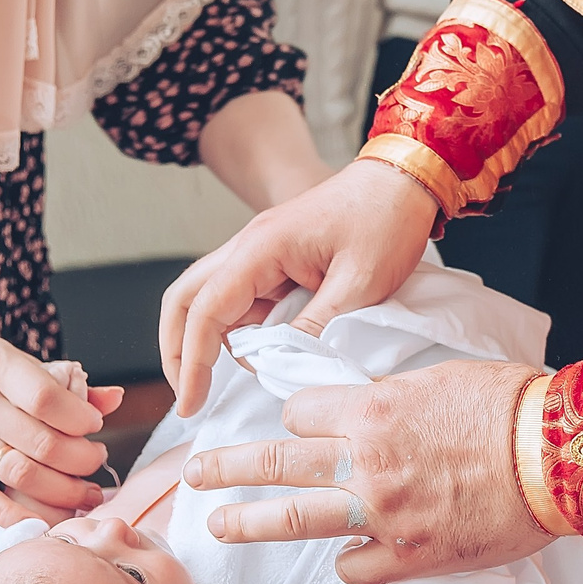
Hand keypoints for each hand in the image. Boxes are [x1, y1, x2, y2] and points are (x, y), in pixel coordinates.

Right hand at [0, 326, 116, 525]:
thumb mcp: (9, 358)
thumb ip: (60, 383)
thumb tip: (115, 400)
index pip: (47, 399)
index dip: (81, 418)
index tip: (95, 425)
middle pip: (42, 443)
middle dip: (82, 460)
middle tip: (97, 461)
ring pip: (20, 475)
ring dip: (64, 491)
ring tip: (87, 493)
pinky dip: (21, 516)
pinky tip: (50, 520)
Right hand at [158, 158, 438, 415]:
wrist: (404, 180)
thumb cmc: (386, 220)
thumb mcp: (359, 283)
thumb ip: (316, 327)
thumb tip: (281, 364)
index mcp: (260, 248)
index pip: (206, 311)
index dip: (192, 361)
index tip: (191, 403)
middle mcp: (248, 247)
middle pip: (187, 300)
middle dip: (178, 351)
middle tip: (189, 397)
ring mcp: (259, 253)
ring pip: (210, 301)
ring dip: (208, 342)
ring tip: (217, 385)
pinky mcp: (275, 262)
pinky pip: (242, 300)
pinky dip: (240, 331)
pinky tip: (257, 357)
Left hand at [182, 359, 549, 583]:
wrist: (559, 456)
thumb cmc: (512, 406)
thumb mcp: (441, 380)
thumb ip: (391, 400)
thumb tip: (368, 411)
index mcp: (372, 411)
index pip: (299, 414)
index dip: (298, 419)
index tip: (298, 426)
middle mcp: (365, 463)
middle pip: (274, 464)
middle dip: (224, 468)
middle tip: (192, 474)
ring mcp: (382, 515)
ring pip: (293, 520)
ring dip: (248, 522)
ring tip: (217, 526)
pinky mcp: (409, 557)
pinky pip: (353, 568)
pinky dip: (350, 561)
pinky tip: (354, 555)